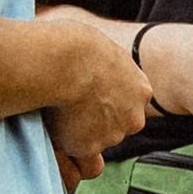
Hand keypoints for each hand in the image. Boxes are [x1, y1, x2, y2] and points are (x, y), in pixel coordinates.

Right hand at [38, 9, 152, 185]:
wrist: (64, 61)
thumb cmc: (76, 45)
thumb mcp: (102, 49)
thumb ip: (107, 67)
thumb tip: (94, 67)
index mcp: (141, 90)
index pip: (129, 106)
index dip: (106, 102)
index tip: (90, 96)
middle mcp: (133, 117)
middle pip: (115, 127)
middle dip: (95, 121)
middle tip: (70, 104)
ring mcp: (112, 135)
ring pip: (94, 140)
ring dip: (78, 130)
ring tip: (57, 107)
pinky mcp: (88, 148)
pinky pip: (73, 148)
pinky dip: (62, 138)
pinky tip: (52, 117)